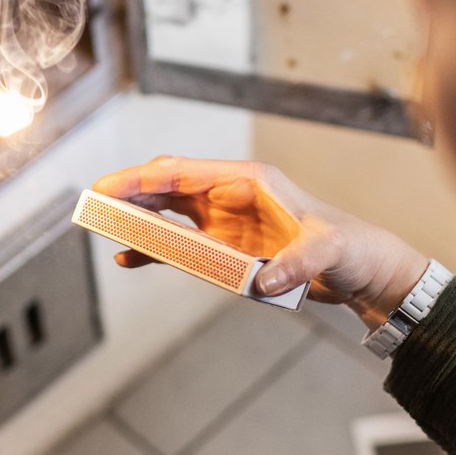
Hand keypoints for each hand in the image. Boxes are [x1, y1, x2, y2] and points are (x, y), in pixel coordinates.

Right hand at [92, 156, 428, 326]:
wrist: (362, 270)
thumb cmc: (350, 248)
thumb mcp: (328, 251)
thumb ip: (298, 261)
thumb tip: (265, 282)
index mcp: (248, 182)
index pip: (183, 172)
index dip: (143, 178)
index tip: (111, 187)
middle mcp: (230, 195)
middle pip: (166, 186)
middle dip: (128, 193)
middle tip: (92, 204)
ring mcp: (224, 221)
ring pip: (166, 212)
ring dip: (135, 218)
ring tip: (101, 227)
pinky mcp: (225, 246)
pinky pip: (178, 243)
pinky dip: (153, 249)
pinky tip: (129, 258)